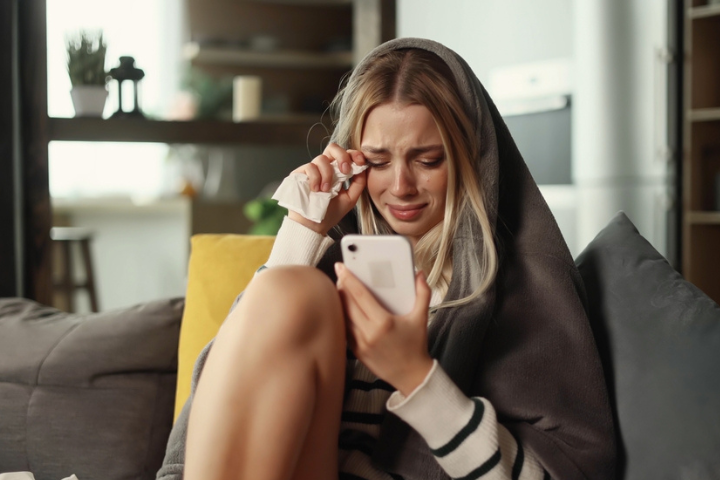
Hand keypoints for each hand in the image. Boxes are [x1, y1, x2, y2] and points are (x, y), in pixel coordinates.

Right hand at [288, 143, 366, 235]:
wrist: (313, 225)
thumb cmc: (330, 213)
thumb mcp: (350, 199)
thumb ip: (358, 183)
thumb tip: (364, 168)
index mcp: (337, 172)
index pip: (346, 155)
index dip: (354, 154)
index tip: (360, 162)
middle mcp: (324, 168)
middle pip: (333, 148)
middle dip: (342, 156)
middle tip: (345, 170)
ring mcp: (312, 170)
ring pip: (321, 158)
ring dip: (327, 174)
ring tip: (326, 190)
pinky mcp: (300, 174)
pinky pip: (310, 167)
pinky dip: (315, 178)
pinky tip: (316, 190)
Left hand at [334, 262, 433, 396]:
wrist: (411, 376)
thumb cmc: (416, 346)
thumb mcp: (421, 318)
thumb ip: (423, 294)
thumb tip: (420, 275)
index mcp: (383, 322)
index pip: (360, 295)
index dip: (348, 279)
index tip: (341, 267)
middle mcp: (368, 333)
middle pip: (347, 304)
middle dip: (342, 287)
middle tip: (341, 276)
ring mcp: (360, 344)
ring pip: (343, 317)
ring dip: (340, 302)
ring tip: (341, 290)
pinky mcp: (356, 352)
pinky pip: (344, 330)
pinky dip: (342, 318)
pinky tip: (344, 310)